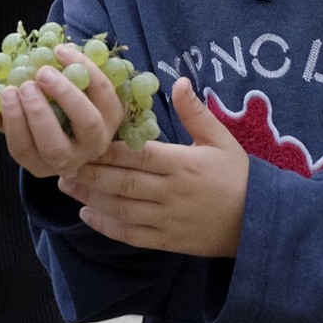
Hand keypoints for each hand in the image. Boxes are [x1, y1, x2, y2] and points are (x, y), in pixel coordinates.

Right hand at [0, 45, 124, 177]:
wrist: (74, 95)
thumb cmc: (38, 110)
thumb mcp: (14, 114)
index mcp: (42, 161)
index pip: (25, 150)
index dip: (14, 123)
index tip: (6, 92)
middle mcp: (73, 159)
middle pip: (56, 148)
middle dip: (39, 115)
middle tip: (27, 84)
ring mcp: (98, 139)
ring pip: (87, 124)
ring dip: (66, 95)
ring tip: (45, 71)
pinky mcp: (116, 114)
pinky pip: (104, 93)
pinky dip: (85, 69)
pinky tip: (62, 52)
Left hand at [59, 78, 249, 256]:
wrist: (260, 223)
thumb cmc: (239, 177)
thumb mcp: (223, 139)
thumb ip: (196, 113)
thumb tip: (178, 81)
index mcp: (184, 164)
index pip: (139, 155)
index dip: (109, 149)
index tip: (84, 139)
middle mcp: (172, 193)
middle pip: (123, 182)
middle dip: (90, 172)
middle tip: (63, 162)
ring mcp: (168, 219)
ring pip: (122, 208)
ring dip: (91, 197)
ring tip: (66, 184)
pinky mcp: (167, 241)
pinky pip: (131, 235)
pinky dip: (107, 226)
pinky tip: (87, 215)